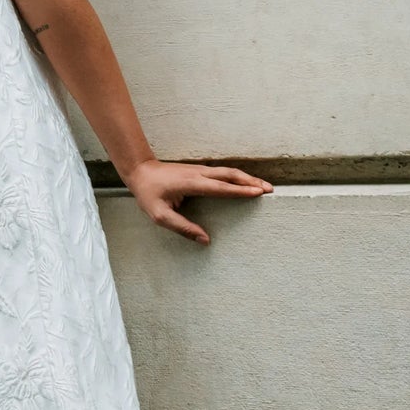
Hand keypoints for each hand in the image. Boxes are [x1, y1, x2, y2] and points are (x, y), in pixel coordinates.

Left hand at [125, 158, 271, 245]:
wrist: (140, 171)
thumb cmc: (149, 194)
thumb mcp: (160, 216)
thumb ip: (183, 228)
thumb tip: (205, 240)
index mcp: (191, 184)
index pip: (221, 187)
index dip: (240, 190)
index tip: (257, 192)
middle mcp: (199, 174)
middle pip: (230, 175)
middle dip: (251, 181)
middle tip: (269, 189)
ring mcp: (200, 170)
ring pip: (228, 172)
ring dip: (247, 178)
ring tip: (264, 186)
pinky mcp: (200, 171)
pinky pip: (223, 173)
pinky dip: (237, 177)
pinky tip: (245, 183)